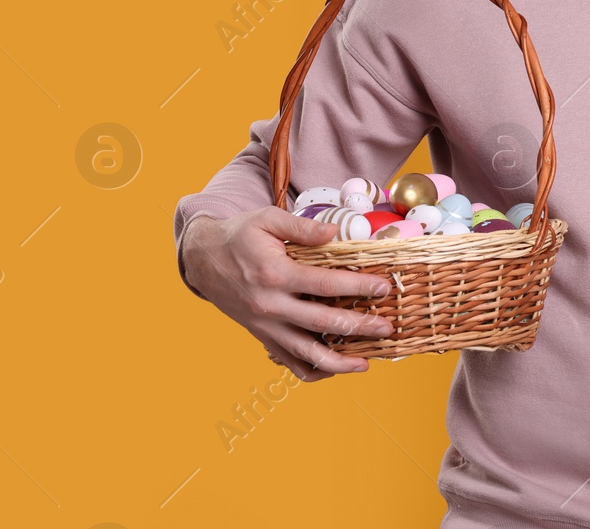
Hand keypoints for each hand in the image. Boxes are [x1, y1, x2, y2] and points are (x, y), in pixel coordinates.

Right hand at [180, 207, 393, 379]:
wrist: (202, 260)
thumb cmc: (239, 236)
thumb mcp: (267, 219)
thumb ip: (302, 226)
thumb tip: (334, 233)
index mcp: (275, 274)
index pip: (325, 285)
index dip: (358, 288)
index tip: (383, 288)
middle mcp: (270, 305)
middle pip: (322, 324)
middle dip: (359, 328)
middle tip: (387, 328)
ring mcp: (265, 326)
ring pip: (305, 354)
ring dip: (338, 363)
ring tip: (365, 364)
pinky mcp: (262, 336)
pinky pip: (288, 362)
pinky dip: (312, 370)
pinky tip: (334, 368)